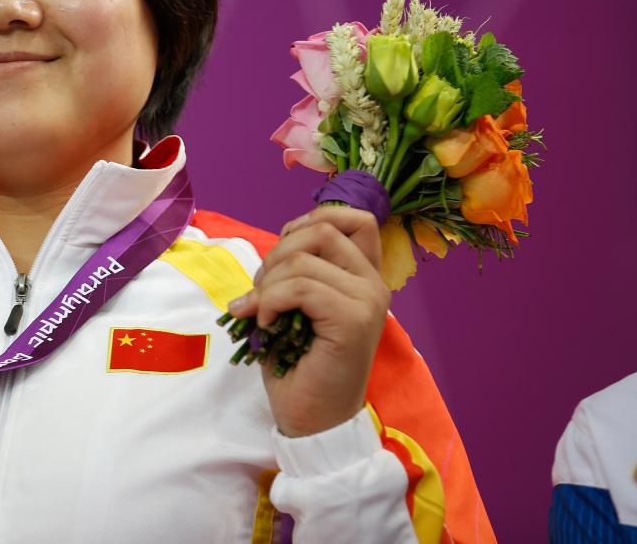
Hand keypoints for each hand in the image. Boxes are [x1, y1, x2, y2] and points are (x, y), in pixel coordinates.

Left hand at [228, 206, 389, 436]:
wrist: (312, 419)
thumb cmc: (299, 364)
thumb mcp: (294, 305)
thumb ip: (296, 269)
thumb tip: (274, 248)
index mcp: (363, 277)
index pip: (355, 218)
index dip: (312, 220)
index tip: (285, 250)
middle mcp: (374, 284)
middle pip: (322, 229)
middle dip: (277, 254)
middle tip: (263, 291)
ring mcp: (368, 301)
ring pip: (305, 258)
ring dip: (268, 282)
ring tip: (262, 312)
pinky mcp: (354, 320)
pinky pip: (300, 287)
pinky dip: (271, 301)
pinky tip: (267, 325)